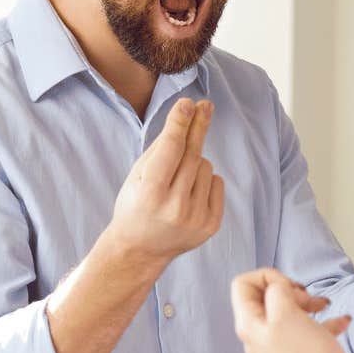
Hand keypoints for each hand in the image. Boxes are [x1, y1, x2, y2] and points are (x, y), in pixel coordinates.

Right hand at [106, 98, 224, 262]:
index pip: (171, 149)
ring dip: (195, 164)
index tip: (189, 103)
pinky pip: (217, 182)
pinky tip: (189, 193)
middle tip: (204, 105)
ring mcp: (196, 219)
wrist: (140, 249)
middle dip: (196, 128)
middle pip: (193, 154)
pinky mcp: (211, 225)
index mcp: (151, 194)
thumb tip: (188, 113)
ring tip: (177, 182)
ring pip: (206, 166)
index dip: (180, 123)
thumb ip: (162, 145)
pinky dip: (206, 181)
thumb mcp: (138, 174)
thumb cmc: (136, 204)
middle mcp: (175, 208)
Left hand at [232, 268, 351, 352]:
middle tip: (308, 299)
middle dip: (289, 290)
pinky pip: (304, 330)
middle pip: (264, 297)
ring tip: (324, 305)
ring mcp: (275, 349)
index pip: (242, 284)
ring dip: (306, 303)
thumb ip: (276, 290)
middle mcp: (256, 338)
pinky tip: (341, 321)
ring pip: (286, 313)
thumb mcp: (286, 311)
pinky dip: (320, 322)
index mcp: (248, 326)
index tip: (289, 287)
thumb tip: (277, 288)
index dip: (267, 277)